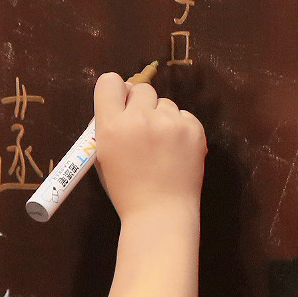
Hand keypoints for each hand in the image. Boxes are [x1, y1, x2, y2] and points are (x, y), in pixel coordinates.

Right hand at [91, 71, 205, 222]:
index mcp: (111, 126)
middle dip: (140, 105)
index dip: (115, 90)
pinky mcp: (193, 129)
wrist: (161, 214)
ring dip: (161, 118)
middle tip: (142, 129)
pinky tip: (176, 151)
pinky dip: (180, 129)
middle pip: (141, 88)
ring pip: (164, 103)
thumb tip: (119, 102)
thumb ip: (108, 126)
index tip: (120, 101)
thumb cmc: (127, 190)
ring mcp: (169, 122)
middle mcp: (140, 118)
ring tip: (161, 147)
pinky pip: (183, 115)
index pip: (109, 82)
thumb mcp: (104, 157)